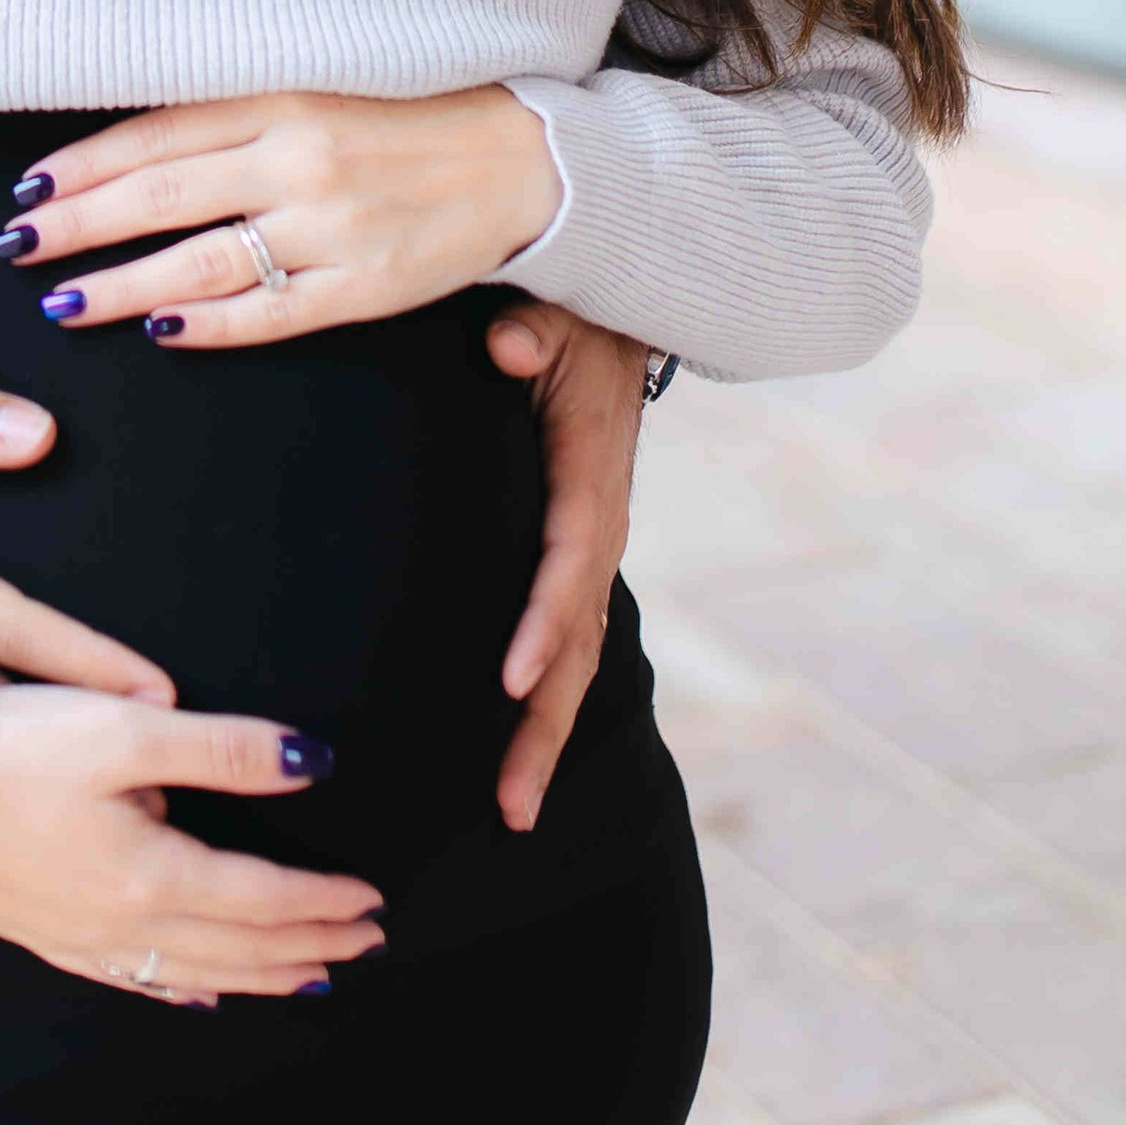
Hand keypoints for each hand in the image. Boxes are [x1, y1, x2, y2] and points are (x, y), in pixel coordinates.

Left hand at [0, 88, 562, 345]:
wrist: (525, 158)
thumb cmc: (410, 114)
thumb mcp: (320, 84)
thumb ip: (237, 110)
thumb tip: (136, 141)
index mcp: (283, 98)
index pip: (155, 135)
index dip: (83, 165)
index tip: (27, 189)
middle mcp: (299, 159)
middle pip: (160, 197)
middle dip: (77, 226)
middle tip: (14, 247)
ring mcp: (332, 228)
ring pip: (201, 263)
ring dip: (123, 286)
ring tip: (62, 303)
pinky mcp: (368, 286)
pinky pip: (274, 313)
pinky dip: (212, 326)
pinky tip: (162, 334)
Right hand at [0, 685, 385, 1004]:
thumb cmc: (4, 749)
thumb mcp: (122, 731)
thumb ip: (223, 749)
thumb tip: (312, 764)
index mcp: (152, 876)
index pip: (264, 900)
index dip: (324, 903)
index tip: (374, 903)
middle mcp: (123, 923)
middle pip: (238, 946)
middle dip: (309, 945)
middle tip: (366, 944)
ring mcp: (78, 936)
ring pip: (193, 969)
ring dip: (259, 972)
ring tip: (309, 974)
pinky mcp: (40, 931)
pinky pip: (132, 977)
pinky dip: (180, 985)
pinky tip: (195, 990)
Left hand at [481, 300, 647, 831]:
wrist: (616, 321)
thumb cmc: (574, 317)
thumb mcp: (556, 312)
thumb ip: (532, 329)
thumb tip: (509, 346)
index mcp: (590, 478)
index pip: (568, 562)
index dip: (545, 621)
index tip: (513, 679)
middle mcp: (599, 529)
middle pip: (579, 644)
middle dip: (546, 726)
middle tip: (511, 804)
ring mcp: (591, 552)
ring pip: (577, 659)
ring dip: (546, 735)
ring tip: (513, 812)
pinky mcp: (574, 557)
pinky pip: (565, 640)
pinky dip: (547, 701)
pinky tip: (513, 751)